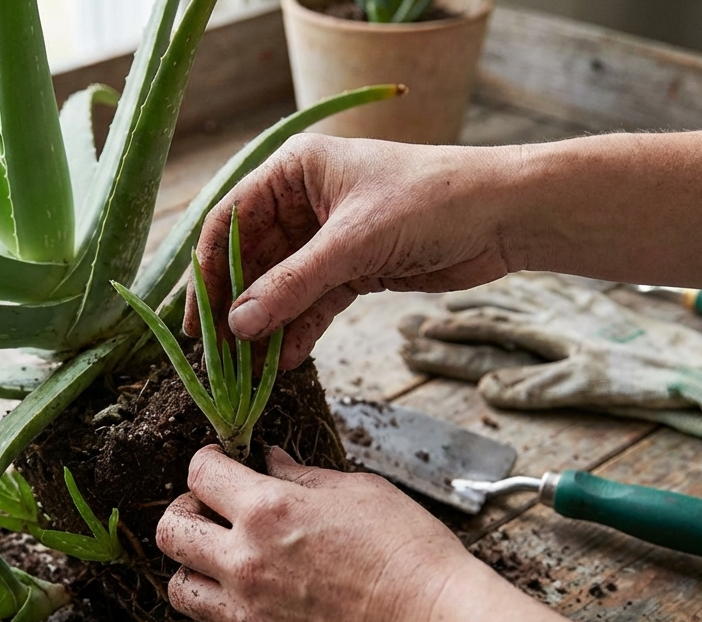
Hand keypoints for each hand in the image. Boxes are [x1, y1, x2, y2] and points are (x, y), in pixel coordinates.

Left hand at [159, 445, 675, 621]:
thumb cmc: (410, 555)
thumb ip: (303, 476)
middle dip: (185, 512)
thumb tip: (269, 461)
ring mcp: (248, 616)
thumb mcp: (360, 492)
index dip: (208, 463)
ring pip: (179, 590)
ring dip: (195, 569)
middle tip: (212, 513)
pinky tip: (253, 604)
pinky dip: (223, 616)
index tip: (219, 467)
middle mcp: (244, 563)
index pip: (199, 473)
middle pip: (170, 532)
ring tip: (225, 563)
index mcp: (267, 512)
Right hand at [186, 133, 523, 368]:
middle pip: (251, 260)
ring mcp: (327, 238)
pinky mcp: (354, 268)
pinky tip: (287, 362)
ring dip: (268, 325)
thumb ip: (293, 285)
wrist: (504, 214)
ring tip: (250, 368)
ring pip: (281, 286)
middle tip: (219, 355)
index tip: (196, 321)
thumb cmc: (430, 202)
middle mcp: (302, 201)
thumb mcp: (353, 244)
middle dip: (238, 307)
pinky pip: (313, 303)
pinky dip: (300, 330)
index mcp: (292, 171)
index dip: (208, 272)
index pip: (228, 222)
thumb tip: (238, 325)